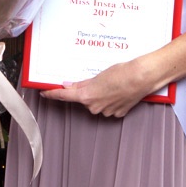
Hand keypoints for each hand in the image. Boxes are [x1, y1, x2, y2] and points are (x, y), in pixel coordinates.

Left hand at [39, 58, 155, 117]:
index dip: (52, 94)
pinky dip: (112, 100)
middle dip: (88, 91)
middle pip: (84, 99)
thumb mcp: (98, 75)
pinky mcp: (118, 113)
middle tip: (99, 80)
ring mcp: (106, 112)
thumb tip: (69, 86)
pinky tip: (119, 91)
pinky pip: (109, 107)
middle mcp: (94, 107)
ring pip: (97, 104)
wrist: (141, 77)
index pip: (63, 96)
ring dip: (101, 96)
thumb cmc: (122, 73)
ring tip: (113, 84)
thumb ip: (82, 84)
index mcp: (86, 96)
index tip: (44, 92)